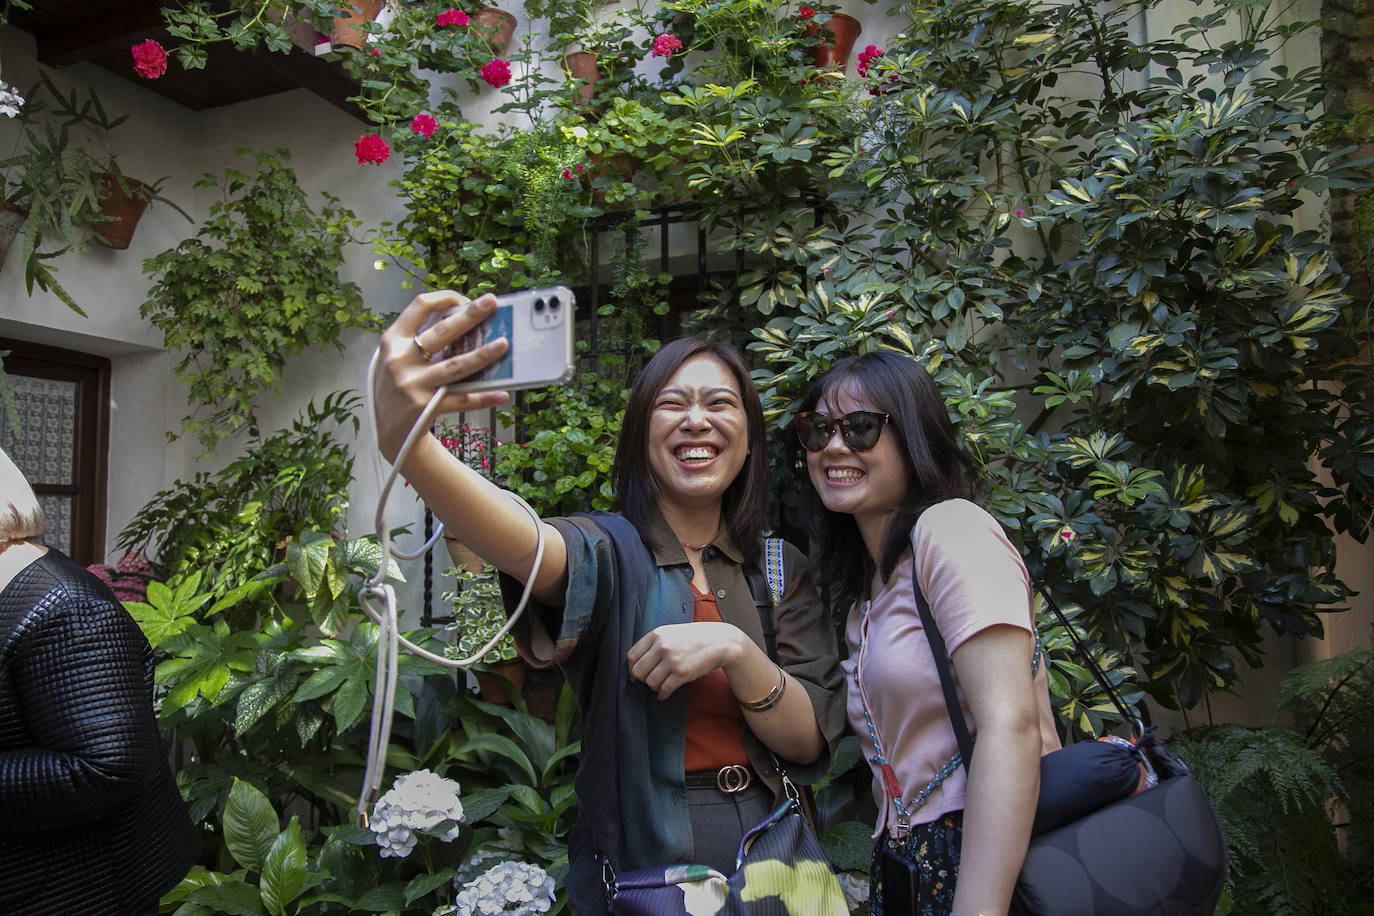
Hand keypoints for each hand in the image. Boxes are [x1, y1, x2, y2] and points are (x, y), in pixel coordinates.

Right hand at [374, 291, 510, 462]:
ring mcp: (413, 385)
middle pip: (441, 333)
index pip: (418, 307)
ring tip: (503, 344)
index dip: (443, 298)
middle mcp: (400, 361)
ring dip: (482, 355)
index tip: (465, 298)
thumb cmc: (397, 386)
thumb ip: (417, 339)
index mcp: (392, 341)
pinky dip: (483, 397)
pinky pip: (461, 400)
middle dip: (469, 315)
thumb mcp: (396, 357)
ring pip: (455, 366)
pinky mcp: (426, 407)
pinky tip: (501, 392)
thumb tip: (460, 318)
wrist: (387, 430)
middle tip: (491, 302)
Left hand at [626, 622, 745, 699]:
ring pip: (650, 682)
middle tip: (649, 680)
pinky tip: (665, 692)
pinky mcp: (682, 673)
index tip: (634, 675)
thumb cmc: (694, 638)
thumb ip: (654, 643)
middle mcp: (662, 646)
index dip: (630, 668)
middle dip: (642, 679)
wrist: (720, 641)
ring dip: (654, 687)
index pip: (631, 655)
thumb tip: (634, 663)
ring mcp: (672, 660)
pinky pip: (664, 690)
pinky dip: (662, 694)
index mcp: (657, 634)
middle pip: (638, 671)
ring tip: (661, 684)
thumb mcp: (671, 632)